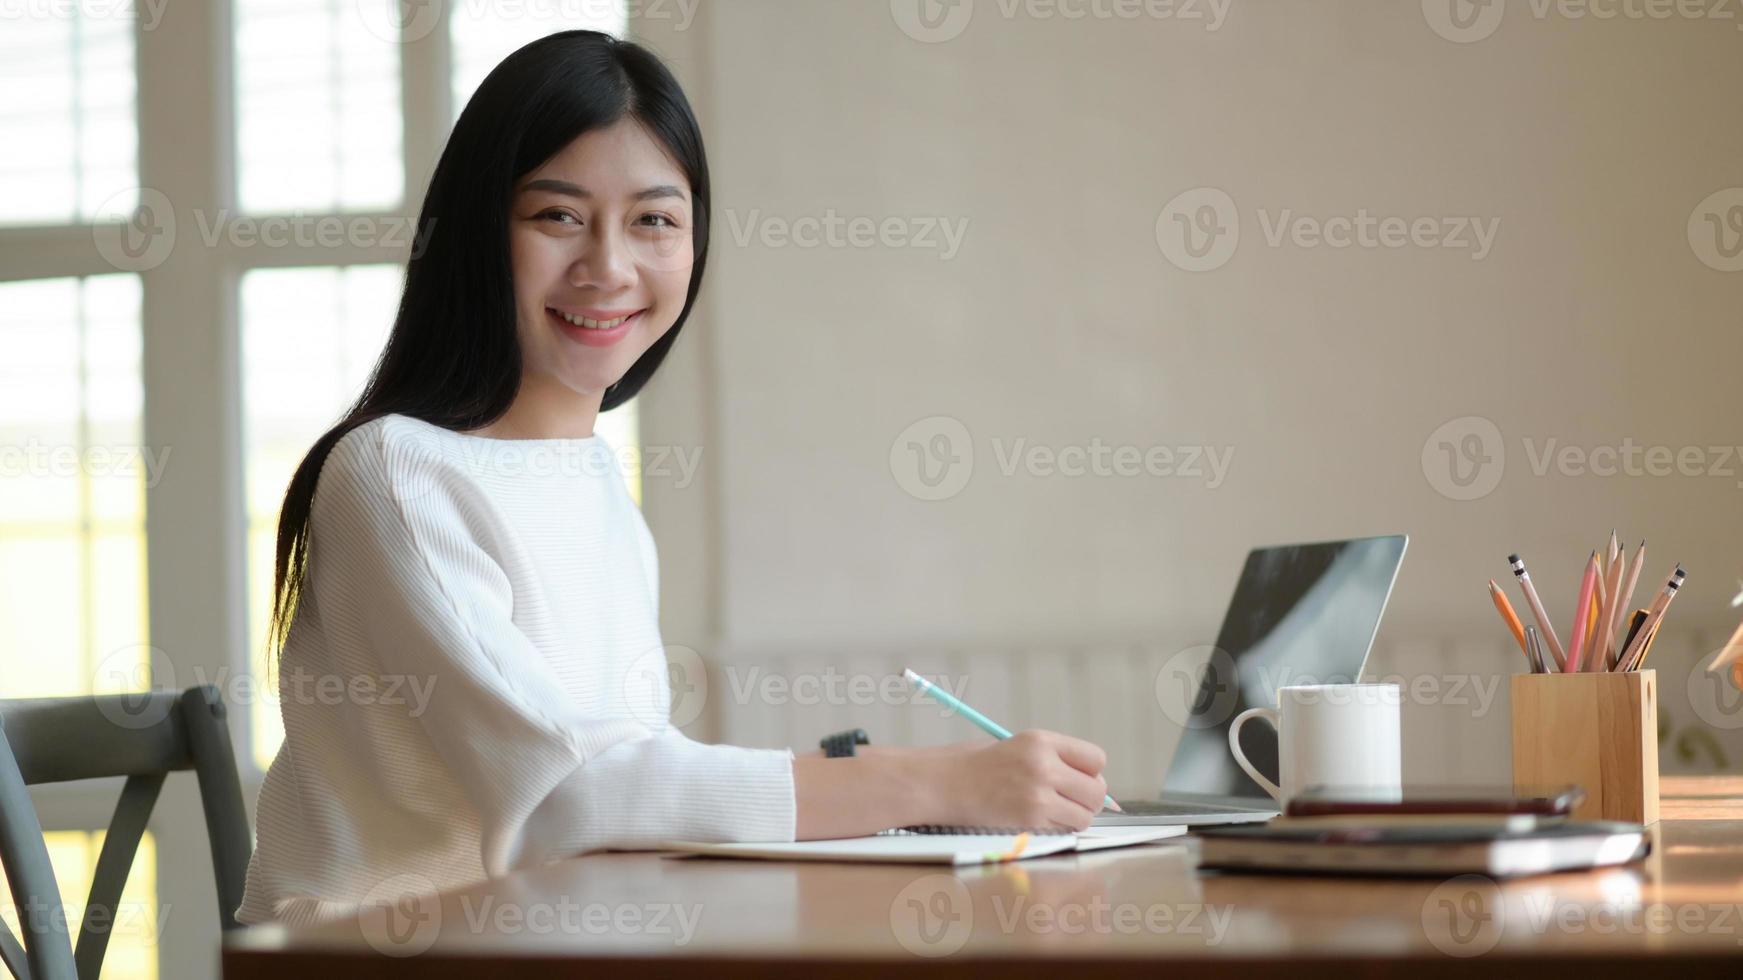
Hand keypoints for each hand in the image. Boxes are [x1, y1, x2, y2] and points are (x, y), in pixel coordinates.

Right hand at [928, 730, 1110, 831]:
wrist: (941, 783)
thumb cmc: (976, 766)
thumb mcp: (1018, 747)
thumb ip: (1055, 760)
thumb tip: (1094, 784)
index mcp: (1041, 740)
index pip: (1096, 759)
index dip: (1091, 772)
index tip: (1078, 779)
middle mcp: (1043, 765)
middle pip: (1097, 790)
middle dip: (1088, 799)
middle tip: (1069, 801)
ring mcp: (1037, 794)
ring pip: (1085, 816)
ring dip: (1074, 818)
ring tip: (1052, 813)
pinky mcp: (1029, 820)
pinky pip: (1064, 830)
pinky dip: (1057, 829)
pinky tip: (1036, 820)